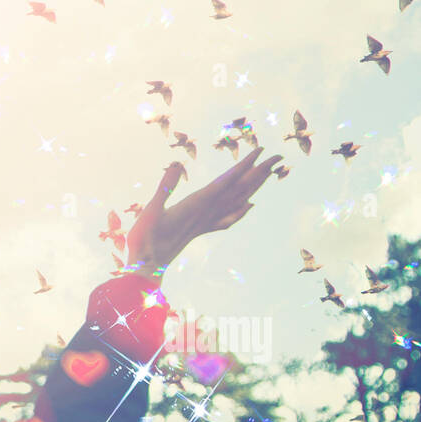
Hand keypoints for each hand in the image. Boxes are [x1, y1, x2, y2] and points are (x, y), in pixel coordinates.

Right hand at [126, 148, 282, 276]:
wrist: (146, 269)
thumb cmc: (144, 241)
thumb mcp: (151, 211)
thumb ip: (165, 187)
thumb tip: (178, 164)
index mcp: (196, 206)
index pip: (225, 182)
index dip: (243, 166)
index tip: (260, 152)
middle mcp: (206, 214)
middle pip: (238, 191)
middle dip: (258, 173)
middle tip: (278, 158)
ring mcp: (204, 223)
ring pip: (236, 202)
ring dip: (254, 187)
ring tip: (268, 174)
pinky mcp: (200, 230)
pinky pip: (227, 218)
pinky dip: (241, 210)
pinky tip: (249, 205)